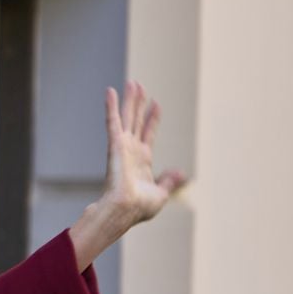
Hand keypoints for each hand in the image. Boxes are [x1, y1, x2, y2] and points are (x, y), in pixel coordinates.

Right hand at [71, 82, 186, 266]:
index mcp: (142, 161)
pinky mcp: (115, 144)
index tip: (156, 103)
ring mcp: (122, 146)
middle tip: (138, 86)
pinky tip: (110, 91)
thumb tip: (182, 173)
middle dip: (138, 103)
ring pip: (127, 117)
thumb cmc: (139, 208)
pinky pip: (113, 121)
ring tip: (131, 83)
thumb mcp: (162, 193)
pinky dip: (111, 106)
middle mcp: (131, 150)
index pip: (148, 133)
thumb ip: (170, 181)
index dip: (153, 118)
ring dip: (128, 100)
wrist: (125, 210)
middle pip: (136, 120)